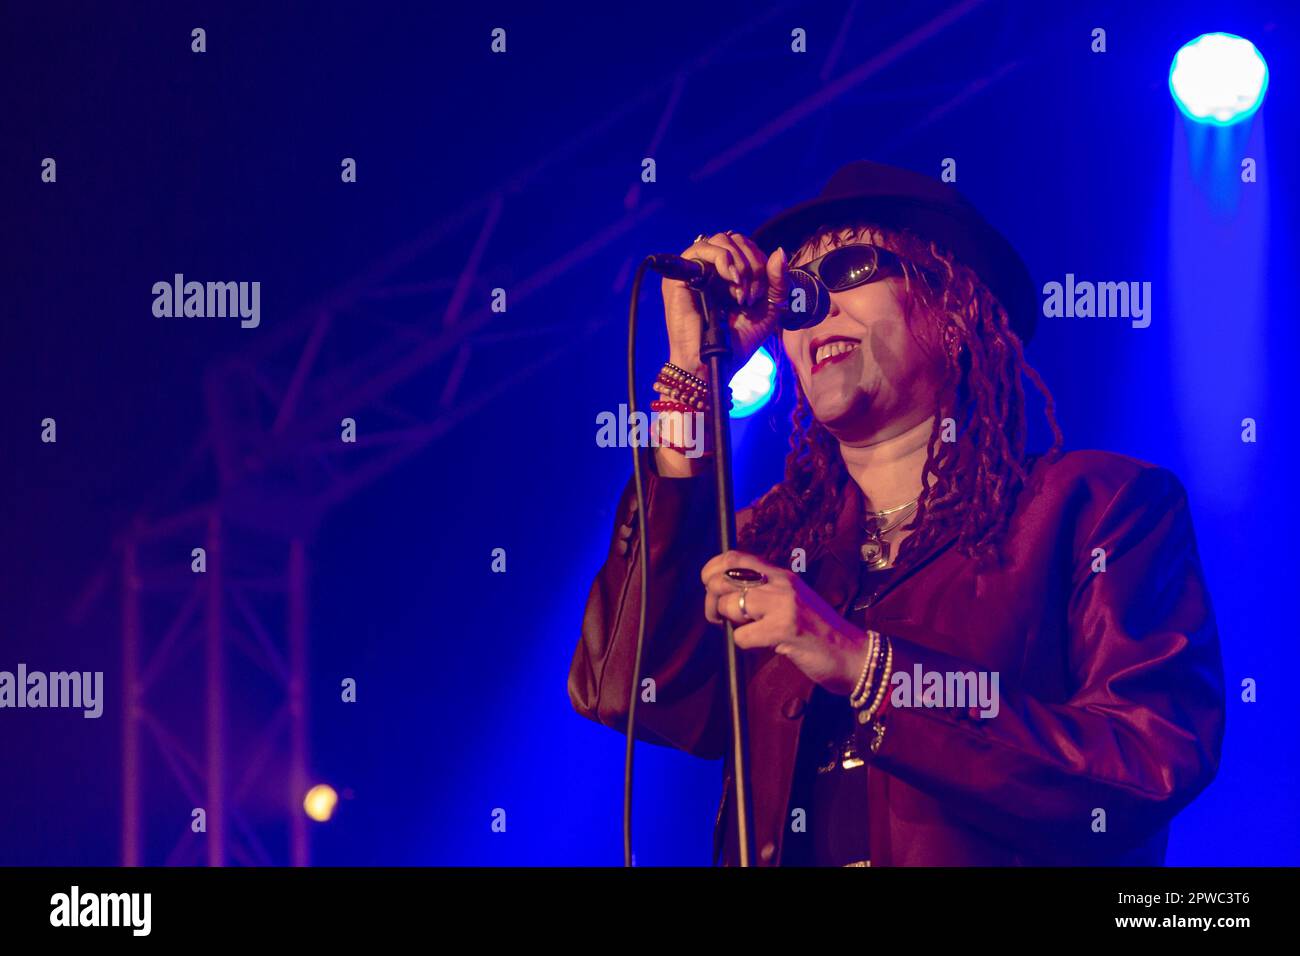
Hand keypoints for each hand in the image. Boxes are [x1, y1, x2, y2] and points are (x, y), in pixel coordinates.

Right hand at [661, 231, 789, 374]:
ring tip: (740, 292)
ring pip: (720, 240)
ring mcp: (695, 270)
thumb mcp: (769, 308)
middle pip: (736, 239)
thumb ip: (778, 280)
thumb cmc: (739, 341)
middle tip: (750, 296)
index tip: (759, 295)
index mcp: (730, 273)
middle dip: (752, 265)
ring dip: (738, 264)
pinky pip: (700, 249)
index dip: (760, 263)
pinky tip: (731, 280)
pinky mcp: (680, 276)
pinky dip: (722, 259)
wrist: (716, 362)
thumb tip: (779, 251)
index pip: (747, 246)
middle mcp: (711, 268)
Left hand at [701, 550, 870, 695]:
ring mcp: (785, 605)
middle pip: (723, 579)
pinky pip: (743, 636)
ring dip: (730, 624)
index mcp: (781, 574)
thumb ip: (762, 592)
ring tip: (748, 633)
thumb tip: (721, 593)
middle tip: (718, 619)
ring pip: (730, 605)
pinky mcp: (786, 629)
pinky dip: (745, 645)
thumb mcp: (790, 601)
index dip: (711, 570)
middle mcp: (782, 583)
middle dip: (711, 602)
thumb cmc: (818, 633)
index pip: (733, 557)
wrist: (854, 655)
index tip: (709, 589)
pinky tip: (765, 646)